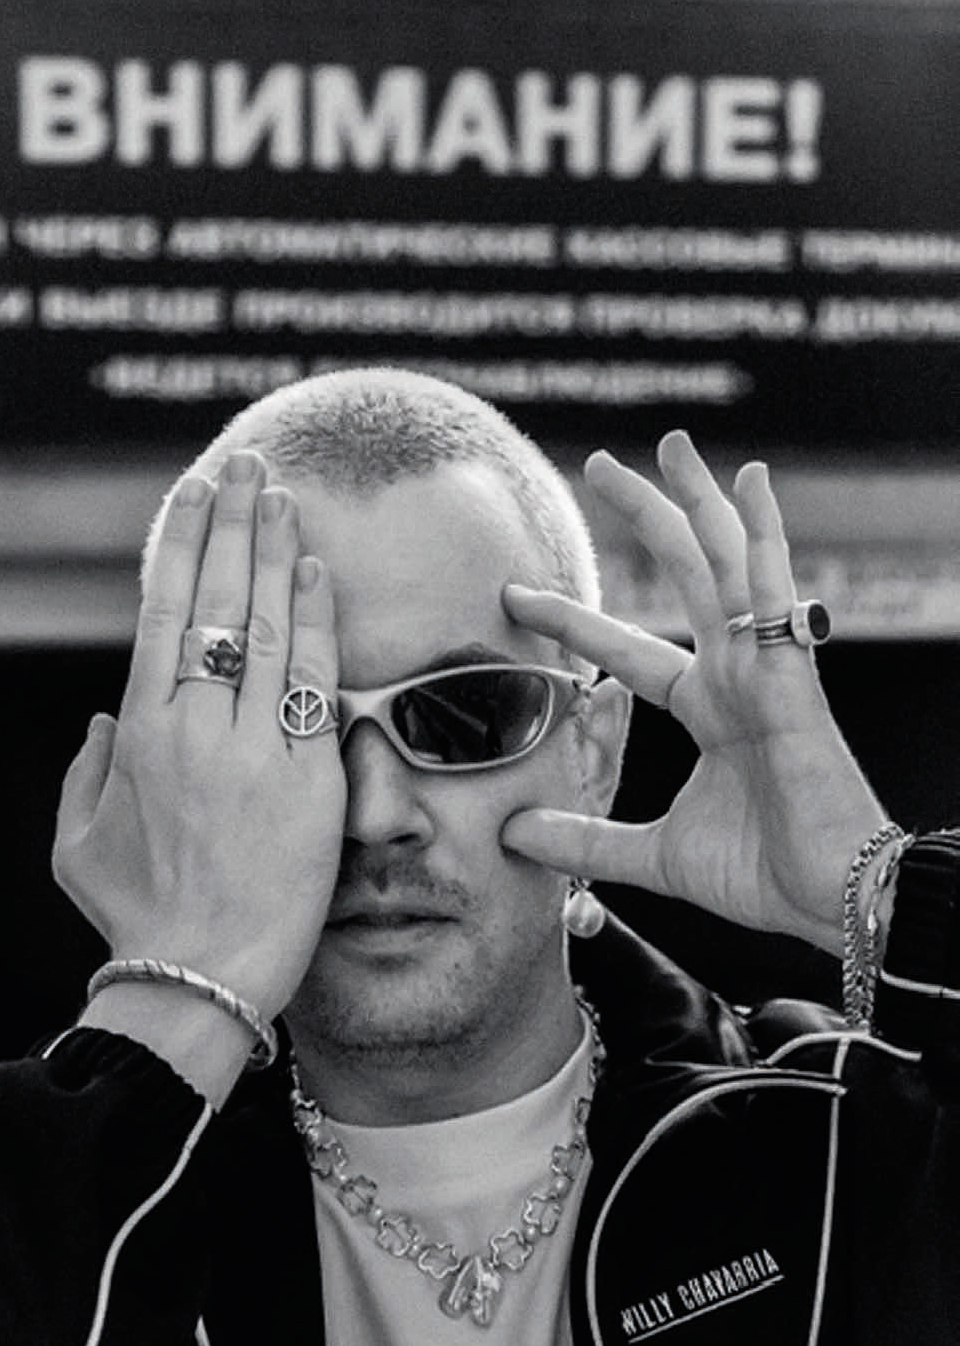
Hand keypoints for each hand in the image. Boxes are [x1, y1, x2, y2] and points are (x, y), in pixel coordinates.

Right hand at [53, 451, 345, 1018]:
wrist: (202, 977)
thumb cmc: (137, 916)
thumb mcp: (77, 842)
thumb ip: (82, 772)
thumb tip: (102, 719)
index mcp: (139, 732)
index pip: (164, 612)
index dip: (183, 546)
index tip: (197, 496)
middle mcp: (196, 726)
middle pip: (220, 601)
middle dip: (235, 524)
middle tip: (250, 467)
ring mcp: (256, 748)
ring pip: (270, 627)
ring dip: (278, 553)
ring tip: (286, 498)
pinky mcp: (311, 778)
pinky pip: (317, 682)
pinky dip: (319, 622)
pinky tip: (320, 573)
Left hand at [501, 430, 885, 954]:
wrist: (834, 900)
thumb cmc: (764, 875)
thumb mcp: (651, 855)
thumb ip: (585, 841)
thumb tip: (512, 832)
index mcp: (708, 709)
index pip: (626, 649)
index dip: (573, 621)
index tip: (514, 595)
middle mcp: (735, 676)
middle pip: (682, 574)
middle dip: (643, 516)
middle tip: (597, 464)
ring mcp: (765, 668)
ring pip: (725, 562)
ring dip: (696, 501)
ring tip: (669, 444)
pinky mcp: (791, 674)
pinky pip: (774, 588)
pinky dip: (764, 532)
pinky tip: (749, 478)